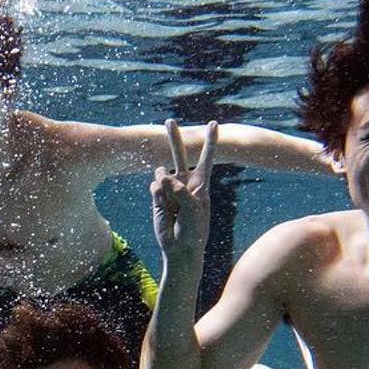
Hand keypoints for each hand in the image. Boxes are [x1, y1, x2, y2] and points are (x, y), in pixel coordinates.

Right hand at [152, 119, 215, 256]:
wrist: (180, 247)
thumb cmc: (193, 229)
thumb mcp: (193, 208)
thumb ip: (179, 190)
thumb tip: (159, 176)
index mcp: (201, 183)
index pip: (206, 157)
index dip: (210, 141)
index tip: (214, 123)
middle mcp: (185, 182)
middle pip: (180, 154)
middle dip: (174, 137)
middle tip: (169, 121)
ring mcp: (169, 188)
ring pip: (161, 173)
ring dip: (164, 185)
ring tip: (172, 204)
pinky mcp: (157, 196)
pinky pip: (154, 188)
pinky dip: (158, 197)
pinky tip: (164, 210)